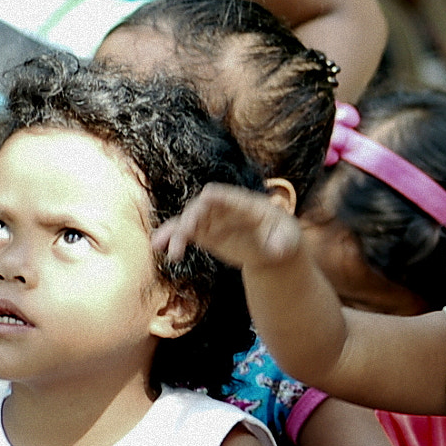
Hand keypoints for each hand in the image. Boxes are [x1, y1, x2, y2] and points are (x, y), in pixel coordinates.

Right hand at [153, 184, 301, 271]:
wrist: (273, 247)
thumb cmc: (283, 237)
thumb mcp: (288, 239)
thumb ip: (282, 242)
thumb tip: (276, 250)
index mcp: (244, 204)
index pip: (226, 195)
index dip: (215, 196)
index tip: (205, 200)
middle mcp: (223, 208)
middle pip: (202, 206)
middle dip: (192, 217)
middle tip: (185, 233)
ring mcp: (212, 220)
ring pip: (188, 220)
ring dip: (176, 232)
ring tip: (167, 249)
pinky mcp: (204, 232)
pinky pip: (183, 232)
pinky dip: (171, 237)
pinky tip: (158, 246)